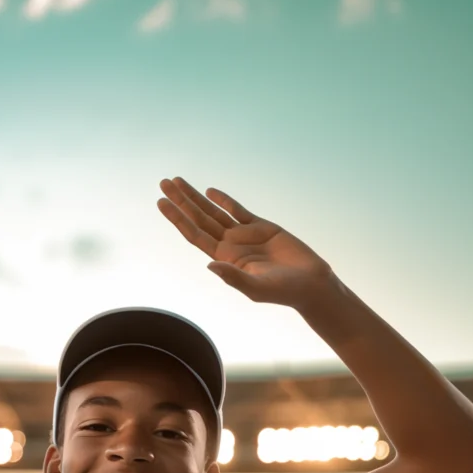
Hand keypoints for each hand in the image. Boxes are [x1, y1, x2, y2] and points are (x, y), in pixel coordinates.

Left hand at [157, 177, 334, 309]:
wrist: (310, 283)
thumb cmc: (283, 291)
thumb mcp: (256, 287)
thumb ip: (233, 277)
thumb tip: (210, 265)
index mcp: (225, 259)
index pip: (195, 235)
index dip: (178, 218)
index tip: (162, 203)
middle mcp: (230, 246)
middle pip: (199, 219)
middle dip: (181, 201)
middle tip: (163, 183)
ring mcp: (244, 235)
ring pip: (214, 211)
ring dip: (195, 197)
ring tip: (176, 182)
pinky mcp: (260, 227)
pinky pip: (237, 210)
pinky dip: (224, 200)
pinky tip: (210, 191)